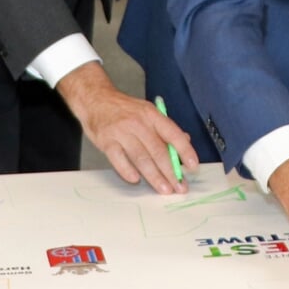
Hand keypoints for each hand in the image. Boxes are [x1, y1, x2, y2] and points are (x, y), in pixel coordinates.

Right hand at [55, 63, 195, 193]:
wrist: (95, 99)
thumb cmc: (123, 109)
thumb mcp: (147, 111)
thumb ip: (165, 128)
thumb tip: (185, 141)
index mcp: (152, 115)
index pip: (173, 134)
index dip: (185, 151)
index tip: (193, 166)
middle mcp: (138, 122)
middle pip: (158, 150)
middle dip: (171, 171)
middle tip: (179, 186)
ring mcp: (121, 132)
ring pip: (141, 158)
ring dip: (154, 176)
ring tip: (164, 189)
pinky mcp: (106, 141)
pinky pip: (119, 159)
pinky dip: (127, 171)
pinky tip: (136, 180)